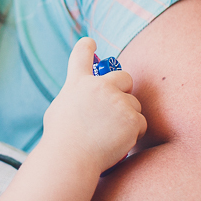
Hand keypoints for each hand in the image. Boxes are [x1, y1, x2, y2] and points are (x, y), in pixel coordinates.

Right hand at [41, 37, 146, 170]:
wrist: (71, 158)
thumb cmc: (61, 139)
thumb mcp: (59, 110)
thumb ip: (75, 98)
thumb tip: (83, 99)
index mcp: (78, 83)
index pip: (82, 54)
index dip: (87, 46)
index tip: (90, 42)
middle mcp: (99, 86)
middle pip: (124, 76)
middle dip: (125, 89)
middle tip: (118, 106)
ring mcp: (117, 101)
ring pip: (134, 104)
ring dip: (128, 116)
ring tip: (112, 134)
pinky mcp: (132, 118)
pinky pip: (140, 122)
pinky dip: (133, 133)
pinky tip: (120, 142)